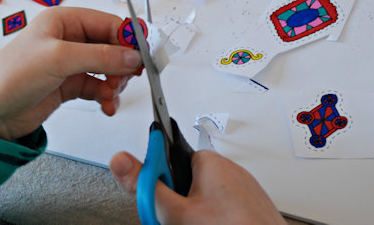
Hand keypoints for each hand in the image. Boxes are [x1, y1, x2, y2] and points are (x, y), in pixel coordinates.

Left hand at [0, 7, 141, 139]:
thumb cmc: (11, 76)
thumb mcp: (59, 59)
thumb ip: (100, 56)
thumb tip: (132, 55)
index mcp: (64, 21)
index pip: (108, 23)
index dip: (128, 38)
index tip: (144, 55)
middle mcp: (68, 39)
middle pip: (111, 46)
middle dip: (122, 64)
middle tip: (126, 79)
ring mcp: (70, 63)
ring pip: (108, 69)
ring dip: (115, 83)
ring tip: (111, 95)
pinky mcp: (69, 85)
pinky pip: (99, 87)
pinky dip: (107, 96)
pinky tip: (107, 105)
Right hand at [110, 149, 285, 224]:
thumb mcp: (176, 213)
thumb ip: (147, 188)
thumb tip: (121, 161)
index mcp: (208, 161)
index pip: (167, 156)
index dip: (157, 180)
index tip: (154, 195)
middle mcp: (228, 168)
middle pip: (184, 181)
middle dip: (175, 202)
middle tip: (176, 221)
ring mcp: (243, 187)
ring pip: (203, 197)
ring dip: (194, 213)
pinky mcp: (252, 204)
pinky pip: (222, 206)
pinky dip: (214, 217)